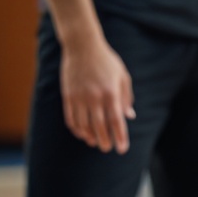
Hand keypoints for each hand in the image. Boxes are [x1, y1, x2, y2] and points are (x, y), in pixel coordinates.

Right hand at [60, 32, 133, 153]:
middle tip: (107, 148)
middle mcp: (95, 97)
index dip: (120, 137)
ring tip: (95, 142)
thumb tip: (129, 117)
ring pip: (84, 125)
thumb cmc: (107, 62)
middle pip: (99, 126)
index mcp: (111, 93)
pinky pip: (71, 118)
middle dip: (104, 140)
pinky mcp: (68, 96)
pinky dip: (76, 129)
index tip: (122, 149)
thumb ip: (126, 98)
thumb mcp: (123, 76)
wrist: (82, 47)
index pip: (116, 121)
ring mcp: (79, 98)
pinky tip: (82, 134)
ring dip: (90, 137)